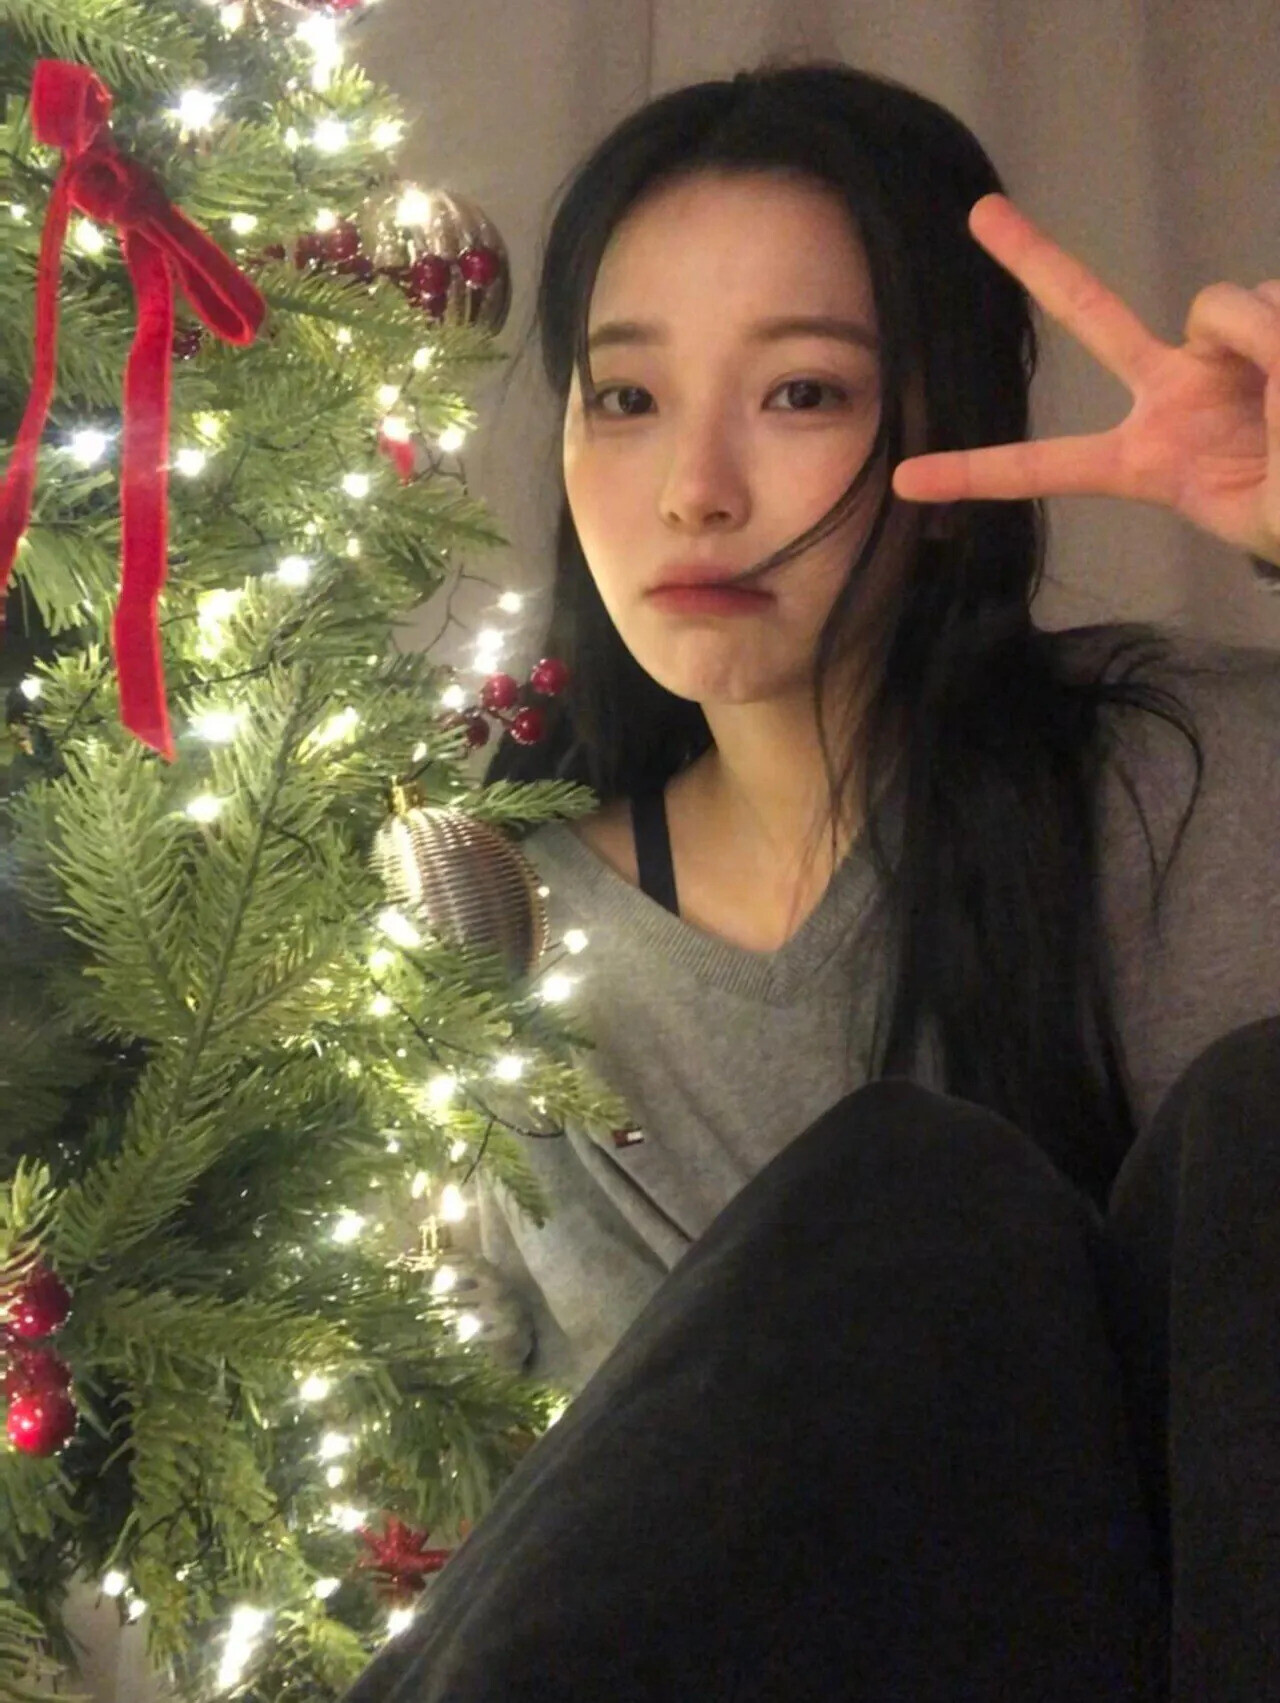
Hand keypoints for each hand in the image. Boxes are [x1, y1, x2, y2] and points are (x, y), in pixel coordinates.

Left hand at [891, 193, 1279, 566]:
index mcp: (1144, 460)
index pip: (1047, 467)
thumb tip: (1247, 343)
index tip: (906, 481)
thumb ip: (1252, 439)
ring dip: (1264, 346)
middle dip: (1034, 259)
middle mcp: (1168, 392)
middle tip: (979, 212)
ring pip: (1217, 307)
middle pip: (1089, 313)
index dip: (978, 473)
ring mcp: (1213, 351)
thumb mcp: (1266, 515)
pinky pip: (1269, 303)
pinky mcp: (1269, 316)